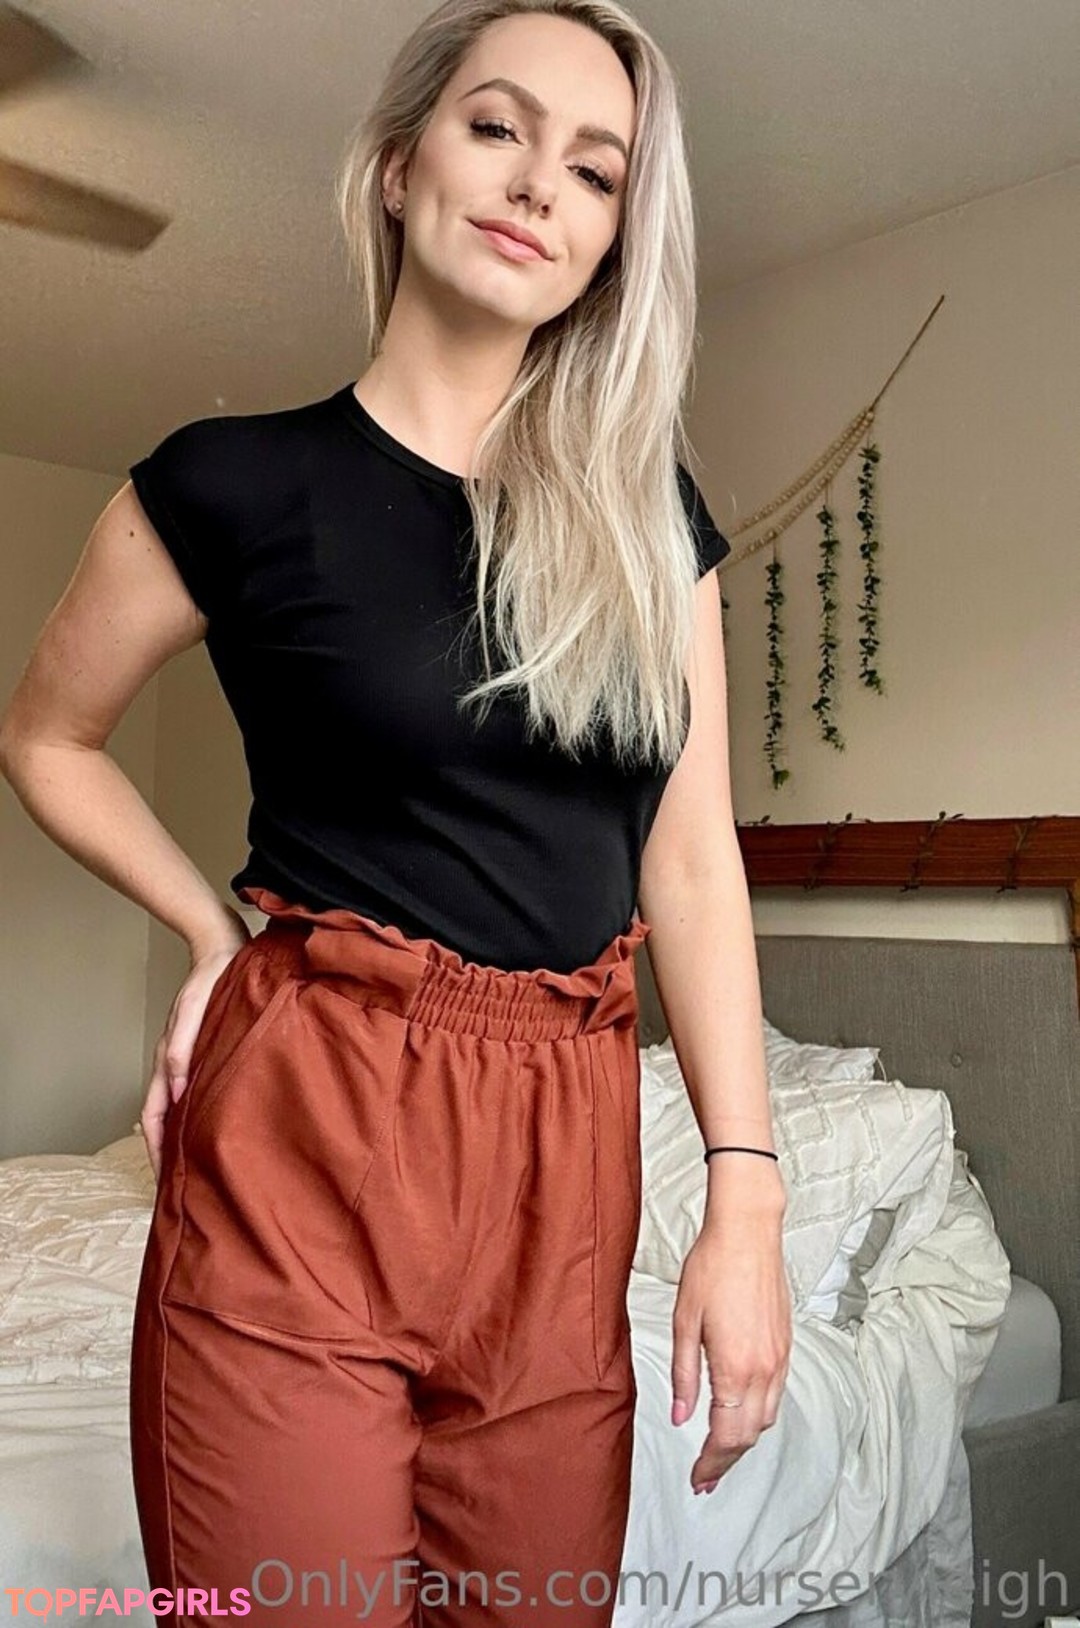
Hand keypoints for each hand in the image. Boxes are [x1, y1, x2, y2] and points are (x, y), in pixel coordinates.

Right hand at [139, 920, 250, 1181]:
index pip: (156, 1116)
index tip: (165, 1179)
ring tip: (204, 1165)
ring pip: (185, 1108)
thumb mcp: (194, 1015)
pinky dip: (205, 1114)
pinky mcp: (211, 1054)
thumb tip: (177, 1094)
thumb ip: (182, 1051)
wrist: (224, 950)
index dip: (156, 1149)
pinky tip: (222, 1125)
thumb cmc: (209, 981)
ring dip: (188, 1135)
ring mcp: (194, 1061)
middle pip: (168, 1119)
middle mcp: (178, 1066)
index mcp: (169, 1061)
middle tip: (186, 1185)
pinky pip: (203, 1092)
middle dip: (171, 1152)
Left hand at [670, 1200, 791, 1494]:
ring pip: (766, 1418)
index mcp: (736, 1367)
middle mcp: (764, 1369)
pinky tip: (741, 1414)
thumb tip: (680, 1416)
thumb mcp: (684, 1321)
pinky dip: (758, 1415)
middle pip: (749, 1435)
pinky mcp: (786, 1345)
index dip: (711, 1464)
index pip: (726, 1436)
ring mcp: (780, 1357)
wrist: (748, 1232)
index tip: (696, 1480)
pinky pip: (776, 1395)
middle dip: (726, 1461)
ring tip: (720, 1453)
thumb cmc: (711, 1267)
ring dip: (744, 1440)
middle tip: (704, 1478)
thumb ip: (684, 1374)